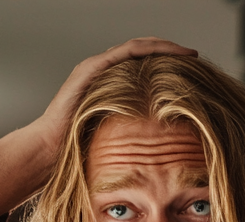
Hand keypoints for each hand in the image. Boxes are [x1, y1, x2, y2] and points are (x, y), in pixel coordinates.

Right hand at [30, 37, 198, 154]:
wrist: (50, 150)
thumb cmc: (78, 151)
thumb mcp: (116, 138)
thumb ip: (132, 130)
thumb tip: (162, 143)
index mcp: (107, 84)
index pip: (141, 65)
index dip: (166, 62)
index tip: (191, 68)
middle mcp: (101, 71)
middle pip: (141, 52)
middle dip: (169, 51)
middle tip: (194, 55)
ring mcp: (94, 67)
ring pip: (136, 47)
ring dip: (163, 47)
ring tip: (187, 52)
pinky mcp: (90, 69)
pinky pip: (124, 53)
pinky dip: (147, 50)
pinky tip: (167, 53)